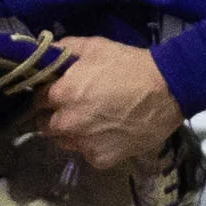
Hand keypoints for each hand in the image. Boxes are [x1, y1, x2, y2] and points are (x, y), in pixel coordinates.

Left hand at [33, 35, 182, 170]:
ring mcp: (83, 144)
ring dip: (72, 134)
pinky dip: (95, 146)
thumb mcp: (95, 46)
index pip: (37, 101)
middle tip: (74, 109)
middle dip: (55, 117)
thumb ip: (64, 49)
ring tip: (92, 122)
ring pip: (64, 142)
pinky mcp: (101, 159)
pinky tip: (109, 134)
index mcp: (61, 94)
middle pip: (45, 126)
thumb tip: (45, 53)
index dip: (47, 96)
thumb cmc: (130, 65)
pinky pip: (88, 154)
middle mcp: (67, 123)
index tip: (57, 94)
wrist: (167, 90)